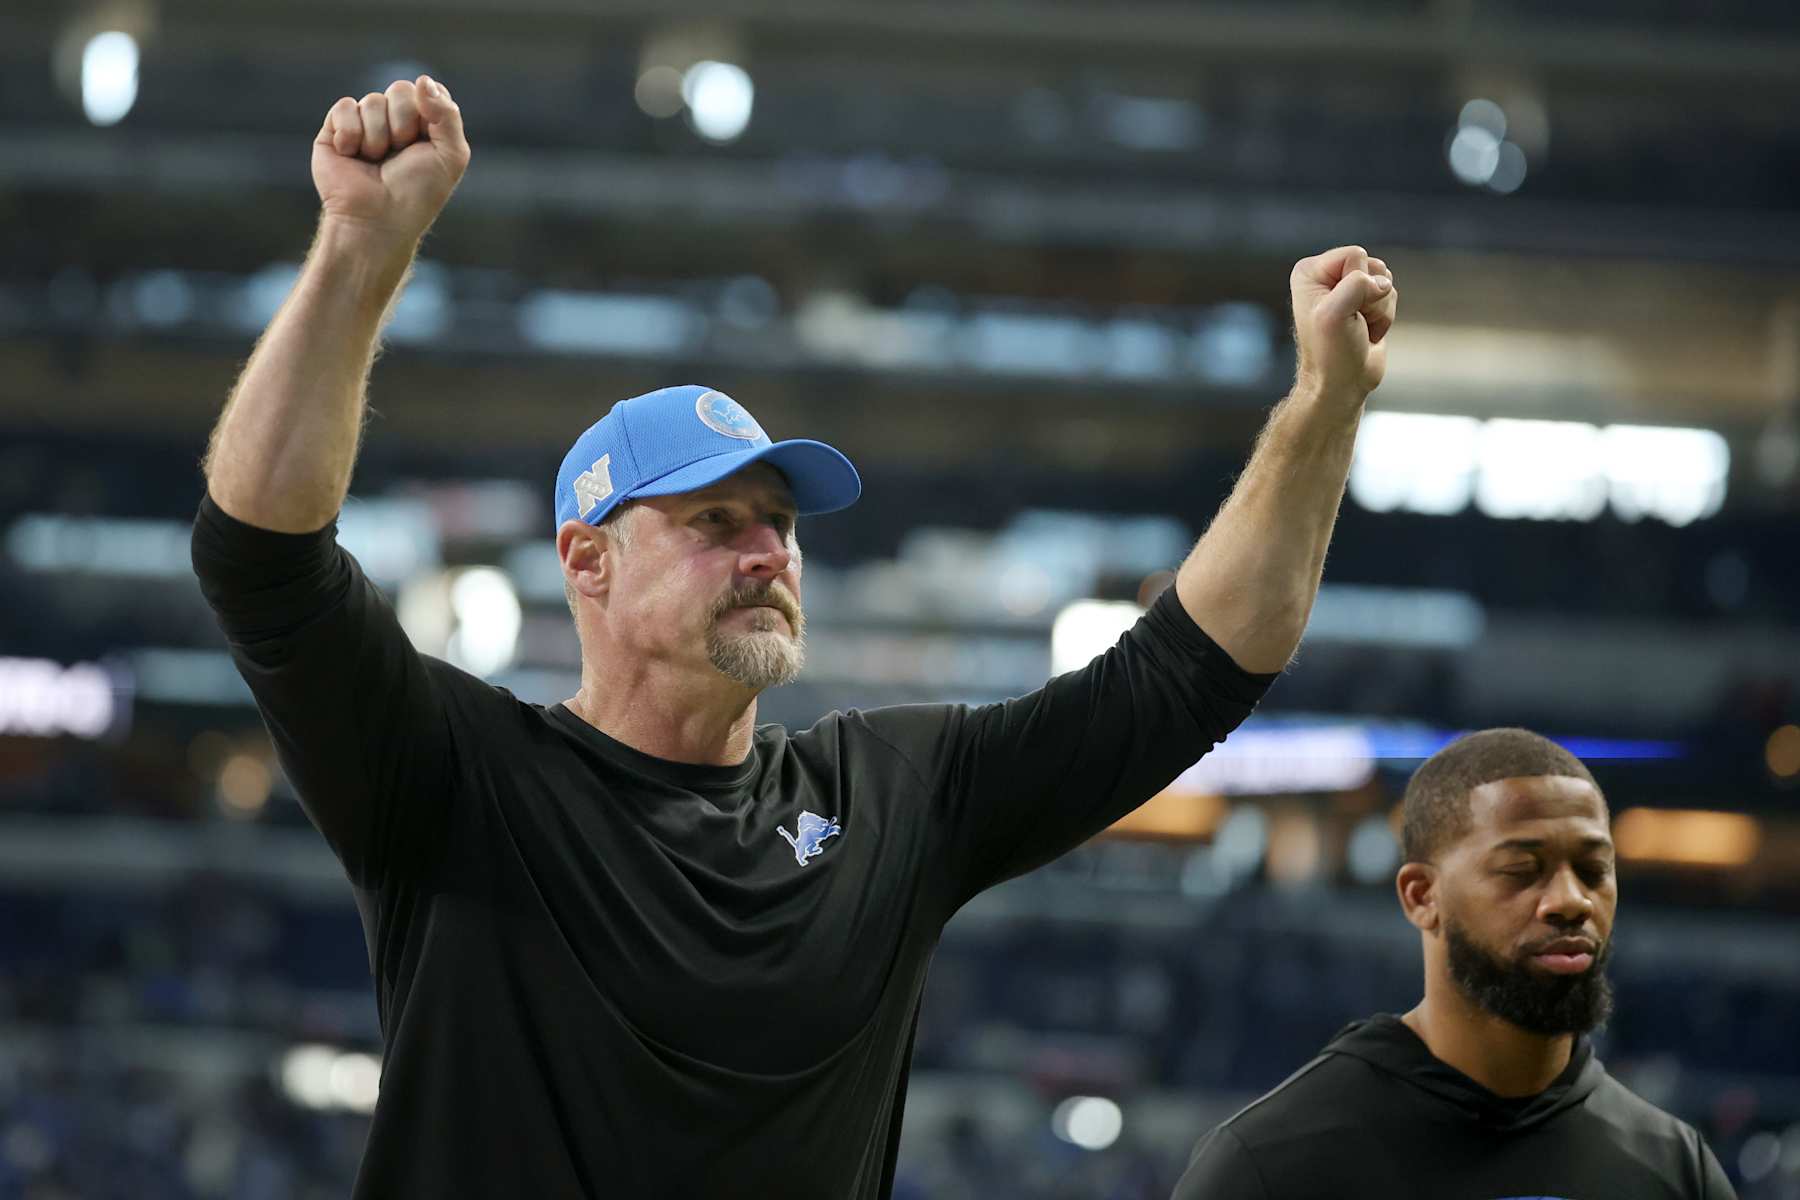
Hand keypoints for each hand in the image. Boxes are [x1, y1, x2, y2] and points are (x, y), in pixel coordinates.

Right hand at [311, 75, 469, 243]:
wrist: (378, 220)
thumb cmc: (418, 194)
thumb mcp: (450, 155)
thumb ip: (447, 114)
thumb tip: (423, 80)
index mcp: (424, 125)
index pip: (428, 91)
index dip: (428, 111)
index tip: (426, 138)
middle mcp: (394, 121)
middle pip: (400, 90)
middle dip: (403, 124)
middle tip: (400, 153)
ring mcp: (364, 124)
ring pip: (372, 101)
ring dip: (378, 137)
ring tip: (376, 161)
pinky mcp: (335, 130)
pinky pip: (344, 107)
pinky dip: (351, 134)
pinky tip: (352, 156)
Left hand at [1290, 246, 1397, 399]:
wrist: (1342, 384)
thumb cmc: (1332, 353)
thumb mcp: (1334, 314)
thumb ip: (1356, 285)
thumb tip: (1382, 282)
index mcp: (1309, 271)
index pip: (1356, 255)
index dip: (1358, 283)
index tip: (1342, 311)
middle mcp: (1327, 276)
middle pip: (1374, 265)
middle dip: (1371, 296)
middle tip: (1353, 321)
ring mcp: (1347, 289)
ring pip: (1385, 281)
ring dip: (1380, 308)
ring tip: (1360, 327)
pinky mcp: (1365, 303)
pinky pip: (1391, 296)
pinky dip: (1385, 317)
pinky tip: (1369, 332)